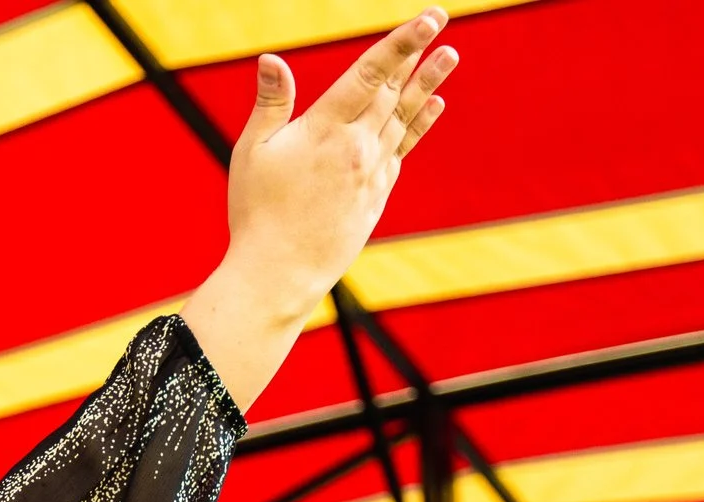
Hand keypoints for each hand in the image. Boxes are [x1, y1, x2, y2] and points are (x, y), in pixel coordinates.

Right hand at [181, 9, 458, 406]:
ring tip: (450, 56)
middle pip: (393, 92)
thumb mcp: (253, 152)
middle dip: (417, 56)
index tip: (429, 19)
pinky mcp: (375, 196)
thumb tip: (271, 58)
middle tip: (442, 25)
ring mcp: (371, 173)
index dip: (402, 43)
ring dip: (428, 85)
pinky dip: (420, 125)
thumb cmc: (257, 213)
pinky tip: (434, 108)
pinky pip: (402, 150)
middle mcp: (357, 147)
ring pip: (405, 119)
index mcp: (326, 130)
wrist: (281, 275)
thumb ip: (271, 103)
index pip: (371, 74)